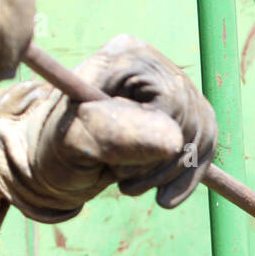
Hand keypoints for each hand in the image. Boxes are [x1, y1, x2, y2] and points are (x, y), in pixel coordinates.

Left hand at [0, 35, 216, 221]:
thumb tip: (173, 141)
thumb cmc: (52, 143)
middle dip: (161, 164)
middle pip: (191, 119)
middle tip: (124, 186)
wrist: (48, 153)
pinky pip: (205, 149)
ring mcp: (175, 91)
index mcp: (127, 55)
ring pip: (201, 136)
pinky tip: (163, 200)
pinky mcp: (185, 118)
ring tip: (130, 189)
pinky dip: (186, 180)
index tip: (123, 170)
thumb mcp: (72, 137)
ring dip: (171, 174)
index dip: (155, 142)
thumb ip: (115, 131)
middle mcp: (156, 66)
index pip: (171, 101)